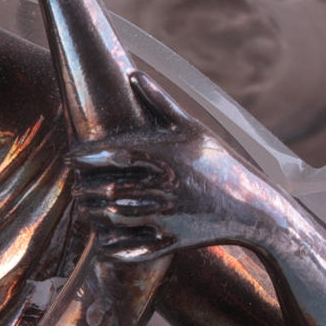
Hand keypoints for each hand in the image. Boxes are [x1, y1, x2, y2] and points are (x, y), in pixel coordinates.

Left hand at [71, 73, 280, 261]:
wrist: (254, 208)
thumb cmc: (220, 163)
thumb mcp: (194, 129)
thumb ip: (160, 102)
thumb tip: (133, 75)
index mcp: (165, 156)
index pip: (113, 155)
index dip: (86, 158)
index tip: (71, 160)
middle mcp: (164, 186)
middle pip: (109, 188)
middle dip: (85, 189)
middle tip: (76, 188)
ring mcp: (168, 216)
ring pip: (116, 217)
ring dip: (94, 214)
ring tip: (85, 209)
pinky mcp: (173, 242)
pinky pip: (134, 250)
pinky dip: (113, 248)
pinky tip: (101, 242)